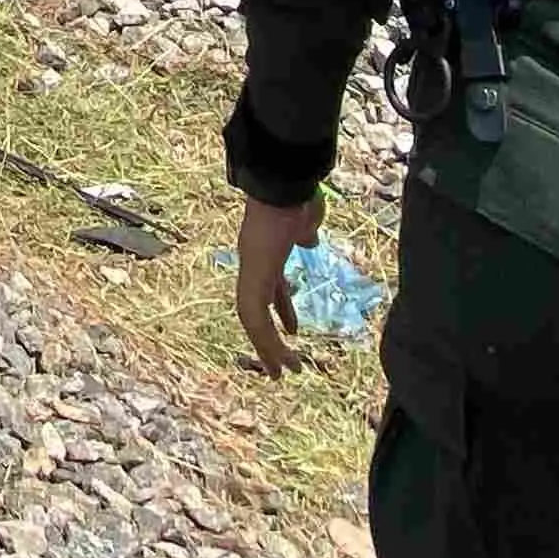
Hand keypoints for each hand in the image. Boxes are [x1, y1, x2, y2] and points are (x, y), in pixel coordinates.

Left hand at [233, 193, 321, 375]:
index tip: (293, 329)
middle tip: (279, 365)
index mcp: (265, 252)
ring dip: (266, 347)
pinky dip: (266, 340)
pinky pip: (254, 318)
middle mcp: (252, 263)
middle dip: (268, 337)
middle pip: (256, 308)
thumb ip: (304, 234)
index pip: (270, 287)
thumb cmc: (298, 197)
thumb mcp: (305, 221)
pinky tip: (280, 358)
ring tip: (282, 372)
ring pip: (252, 319)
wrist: (285, 185)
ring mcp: (249, 270)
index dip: (282, 307)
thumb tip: (308, 239)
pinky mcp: (251, 278)